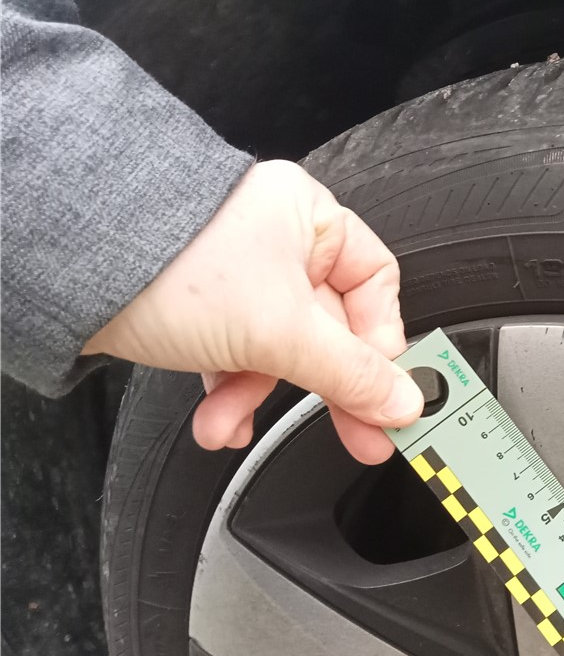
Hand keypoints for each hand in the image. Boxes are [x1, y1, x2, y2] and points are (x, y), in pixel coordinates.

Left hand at [83, 160, 422, 463]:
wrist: (68, 270)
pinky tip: (219, 419)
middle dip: (321, 387)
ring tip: (234, 425)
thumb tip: (403, 400)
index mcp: (311, 219)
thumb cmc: (170, 265)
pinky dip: (231, 389)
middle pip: (328, 326)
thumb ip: (351, 372)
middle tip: (357, 435)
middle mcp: (278, 240)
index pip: (375, 285)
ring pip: (278, 347)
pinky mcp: (200, 303)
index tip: (385, 393)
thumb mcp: (282, 330)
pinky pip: (238, 351)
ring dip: (260, 395)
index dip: (381, 343)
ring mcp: (238, 273)